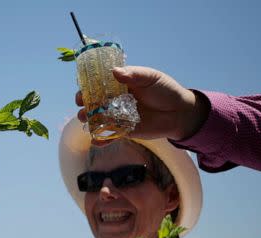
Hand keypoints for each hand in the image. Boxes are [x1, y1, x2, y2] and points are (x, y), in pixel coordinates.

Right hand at [75, 66, 208, 141]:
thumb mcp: (151, 78)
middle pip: (94, 102)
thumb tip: (115, 72)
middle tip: (81, 105)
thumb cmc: (165, 90)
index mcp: (119, 85)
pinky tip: (96, 141)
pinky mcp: (124, 131)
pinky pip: (109, 135)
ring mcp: (118, 116)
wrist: (179, 112)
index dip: (88, 87)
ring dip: (89, 120)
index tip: (82, 89)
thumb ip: (134, 75)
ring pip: (98, 118)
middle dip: (84, 104)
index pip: (99, 84)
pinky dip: (101, 140)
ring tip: (85, 120)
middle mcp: (116, 100)